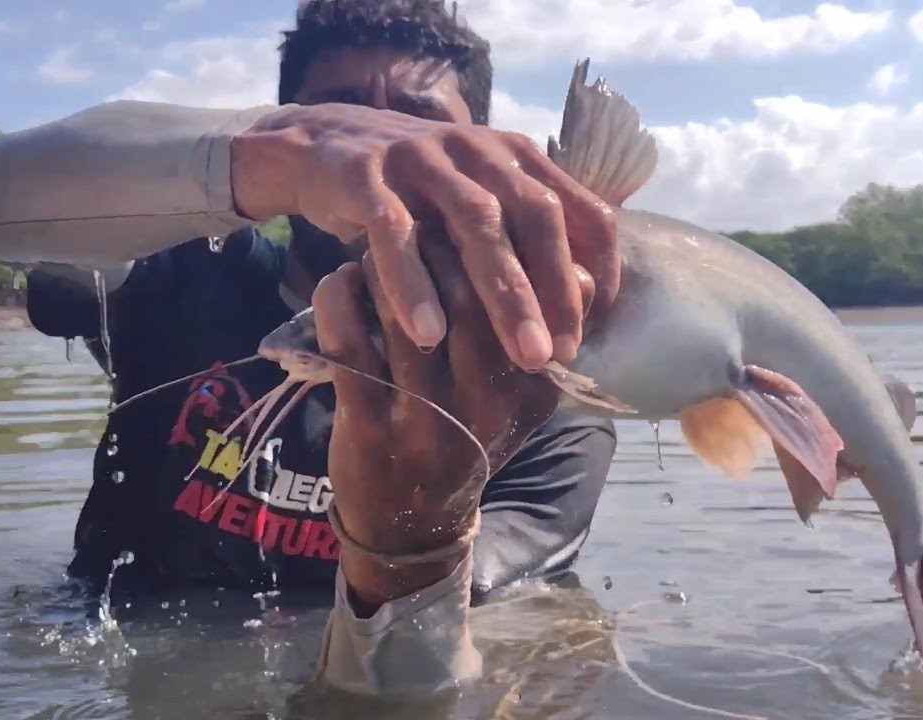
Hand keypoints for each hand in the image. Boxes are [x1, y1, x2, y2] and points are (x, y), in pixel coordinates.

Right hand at [230, 102, 617, 370]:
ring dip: (505, 292)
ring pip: (475, 221)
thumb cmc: (415, 194)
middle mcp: (478, 149)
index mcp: (517, 157)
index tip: (588, 335)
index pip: (583, 211)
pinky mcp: (365, 173)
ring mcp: (423, 156)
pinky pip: (394, 231)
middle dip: (556, 288)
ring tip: (522, 355)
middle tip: (562, 356)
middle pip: (536, 214)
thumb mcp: (475, 204)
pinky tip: (428, 334)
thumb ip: (523, 240)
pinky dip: (413, 283)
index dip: (598, 273)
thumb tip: (579, 306)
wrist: (322, 146)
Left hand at [310, 223, 594, 611]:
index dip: (495, 243)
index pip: (520, 295)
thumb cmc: (471, 437)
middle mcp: (480, 403)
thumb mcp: (526, 397)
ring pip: (404, 312)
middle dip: (438, 243)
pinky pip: (346, 340)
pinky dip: (339, 296)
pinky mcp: (366, 424)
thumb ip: (551, 333)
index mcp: (525, 388)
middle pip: (465, 294)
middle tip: (419, 214)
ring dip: (386, 264)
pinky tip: (342, 279)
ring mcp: (422, 415)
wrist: (412, 523)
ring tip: (380, 243)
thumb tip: (583, 264)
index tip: (470, 213)